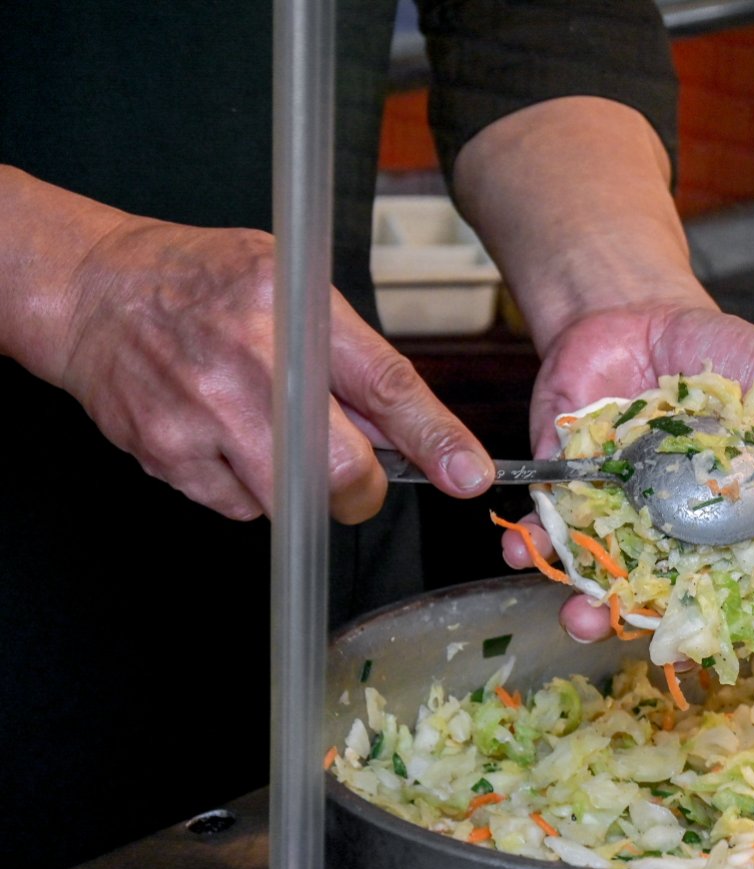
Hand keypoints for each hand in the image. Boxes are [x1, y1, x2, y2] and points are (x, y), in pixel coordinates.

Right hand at [57, 216, 493, 521]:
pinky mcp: (169, 457)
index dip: (435, 439)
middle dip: (361, 488)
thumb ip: (351, 358)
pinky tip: (223, 436)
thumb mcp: (290, 286)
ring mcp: (203, 416)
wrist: (94, 293)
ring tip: (268, 431)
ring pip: (291, 502)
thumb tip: (407, 433)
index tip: (467, 476)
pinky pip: (238, 508)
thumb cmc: (202, 282)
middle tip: (354, 475)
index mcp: (293, 310)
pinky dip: (246, 487)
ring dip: (299, 487)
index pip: (385, 386)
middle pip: (341, 470)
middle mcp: (249, 364)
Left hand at [499, 304, 753, 639]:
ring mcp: (626, 523)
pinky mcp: (570, 497)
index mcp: (746, 526)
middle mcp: (686, 539)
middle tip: (656, 640)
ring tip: (580, 613)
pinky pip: (548, 534)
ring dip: (590, 609)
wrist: (640, 311)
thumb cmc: (728, 358)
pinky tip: (519, 549)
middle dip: (667, 630)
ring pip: (611, 585)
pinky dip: (529, 547)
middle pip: (682, 604)